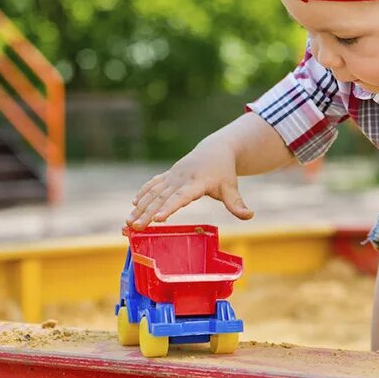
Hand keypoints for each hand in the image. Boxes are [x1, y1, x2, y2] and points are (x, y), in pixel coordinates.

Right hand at [127, 141, 253, 228]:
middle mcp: (181, 178)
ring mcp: (172, 176)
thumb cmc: (224, 172)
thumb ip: (236, 204)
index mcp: (197, 183)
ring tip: (128, 222)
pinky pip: (152, 185)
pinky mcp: (168, 175)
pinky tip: (133, 205)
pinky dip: (142, 194)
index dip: (169, 207)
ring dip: (140, 207)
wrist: (215, 150)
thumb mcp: (231, 188)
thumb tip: (249, 216)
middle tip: (135, 227)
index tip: (158, 219)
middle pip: (162, 197)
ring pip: (153, 192)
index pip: (181, 197)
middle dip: (147, 213)